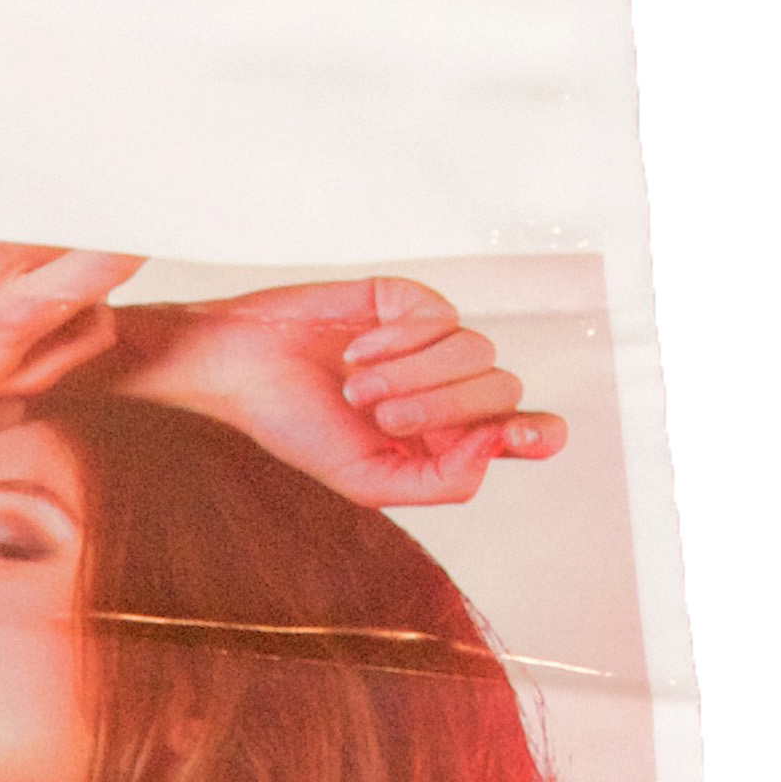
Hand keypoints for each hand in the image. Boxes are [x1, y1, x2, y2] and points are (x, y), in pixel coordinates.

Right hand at [117, 279, 565, 506]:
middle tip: (383, 416)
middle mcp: (446, 390)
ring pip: (477, 351)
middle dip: (446, 406)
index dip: (537, 432)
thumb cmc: (295, 428)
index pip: (519, 433)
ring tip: (357, 387)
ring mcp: (431, 342)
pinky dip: (396, 338)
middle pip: (501, 391)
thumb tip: (497, 442)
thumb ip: (439, 480)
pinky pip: (440, 315)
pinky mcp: (411, 300)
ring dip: (412, 374)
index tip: (524, 434)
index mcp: (442, 440)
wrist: (243, 371)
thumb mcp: (367, 481)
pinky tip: (355, 350)